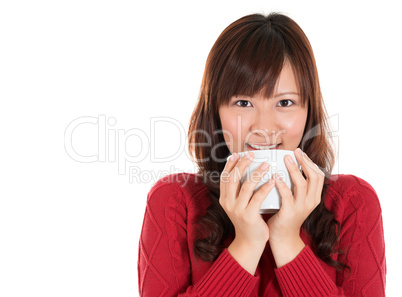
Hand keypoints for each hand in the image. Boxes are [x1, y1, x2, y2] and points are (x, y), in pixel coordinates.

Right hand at [220, 151, 275, 248]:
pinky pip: (257, 197)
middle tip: (252, 155)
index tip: (237, 154)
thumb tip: (246, 171)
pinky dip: (265, 187)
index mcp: (224, 198)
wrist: (249, 242)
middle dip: (242, 164)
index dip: (230, 164)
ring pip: (246, 186)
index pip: (224, 177)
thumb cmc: (248, 220)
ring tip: (267, 164)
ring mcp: (237, 209)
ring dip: (257, 173)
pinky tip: (272, 180)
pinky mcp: (248, 215)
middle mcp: (228, 203)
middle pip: (233, 178)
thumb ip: (239, 191)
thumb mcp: (238, 205)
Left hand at [267, 148, 324, 265]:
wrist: (282, 237)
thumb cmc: (286, 214)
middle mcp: (311, 201)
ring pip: (301, 183)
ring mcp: (302, 207)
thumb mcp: (296, 199)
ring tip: (286, 158)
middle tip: (294, 151)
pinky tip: (275, 176)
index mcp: (314, 197)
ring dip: (293, 169)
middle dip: (305, 161)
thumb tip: (289, 165)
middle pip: (314, 176)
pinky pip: (287, 195)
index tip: (300, 152)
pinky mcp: (290, 212)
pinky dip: (282, 184)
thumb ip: (296, 186)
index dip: (310, 162)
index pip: (319, 175)